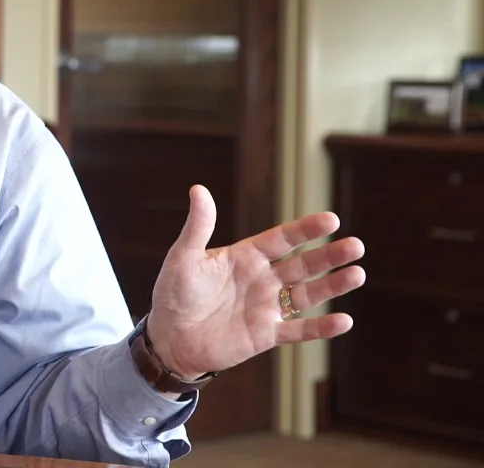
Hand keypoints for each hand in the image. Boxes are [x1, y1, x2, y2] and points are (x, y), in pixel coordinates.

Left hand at [144, 185, 364, 380]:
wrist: (169, 338)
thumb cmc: (174, 294)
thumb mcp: (183, 257)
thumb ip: (198, 226)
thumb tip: (198, 189)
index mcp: (246, 257)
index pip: (282, 239)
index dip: (306, 230)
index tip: (332, 220)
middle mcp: (262, 279)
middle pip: (303, 264)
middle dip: (329, 256)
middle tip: (356, 246)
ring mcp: (267, 307)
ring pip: (308, 294)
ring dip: (333, 286)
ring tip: (358, 274)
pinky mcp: (266, 334)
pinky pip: (299, 330)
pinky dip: (321, 327)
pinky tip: (344, 321)